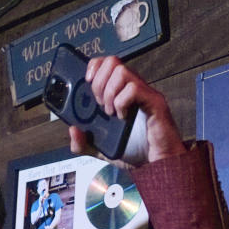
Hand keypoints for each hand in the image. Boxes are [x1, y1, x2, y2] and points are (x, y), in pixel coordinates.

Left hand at [69, 56, 185, 164]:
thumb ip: (83, 143)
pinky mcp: (154, 102)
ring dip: (108, 92)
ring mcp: (145, 93)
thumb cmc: (134, 153)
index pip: (106, 63)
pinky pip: (133, 89)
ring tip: (110, 112)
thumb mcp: (99, 150)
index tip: (86, 84)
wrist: (155, 166)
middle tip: (99, 105)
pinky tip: (122, 117)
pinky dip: (121, 102)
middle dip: (98, 82)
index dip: (93, 67)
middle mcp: (133, 88)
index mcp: (120, 93)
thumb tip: (72, 129)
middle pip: (112, 61)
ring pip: (122, 71)